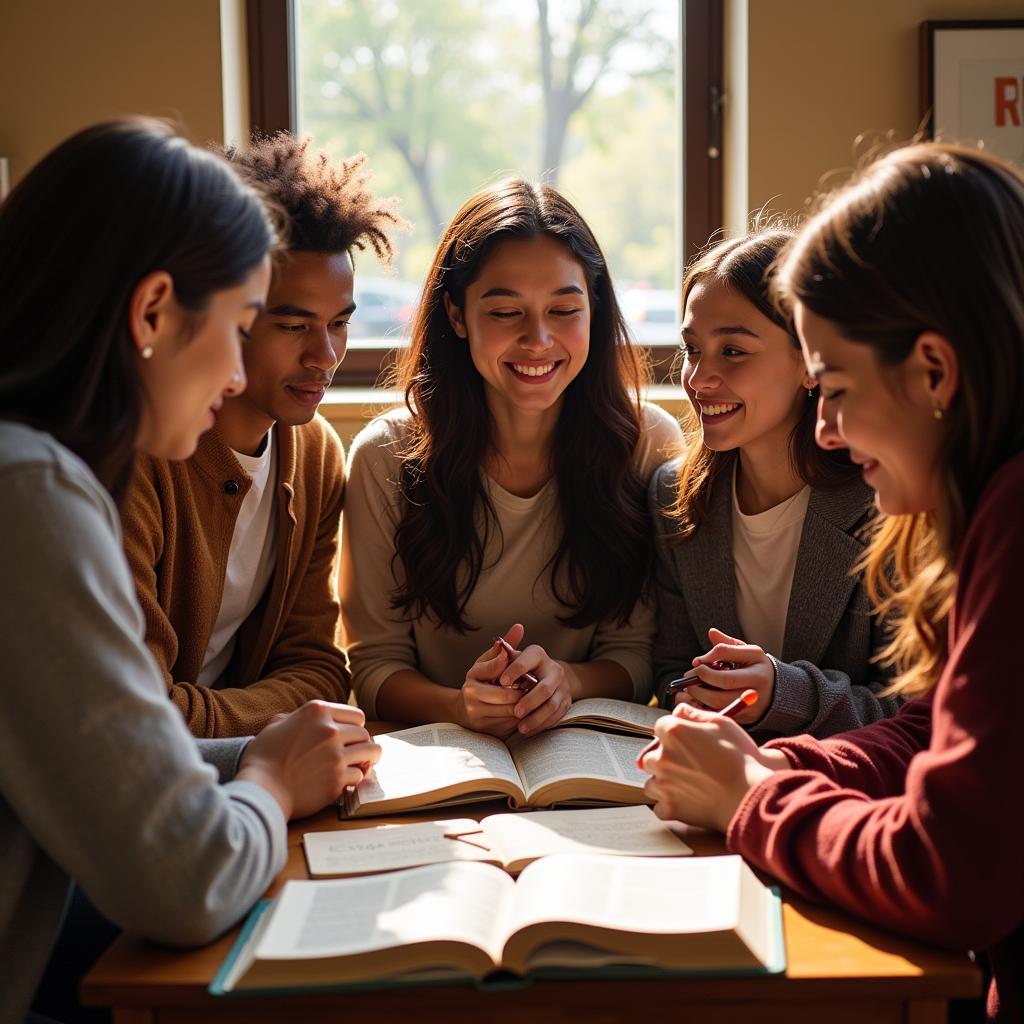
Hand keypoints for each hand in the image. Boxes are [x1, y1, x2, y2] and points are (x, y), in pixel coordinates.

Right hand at [238, 701, 380, 819]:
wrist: (260, 790)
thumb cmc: (263, 758)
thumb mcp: (276, 725)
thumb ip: (297, 717)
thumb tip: (308, 720)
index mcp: (317, 712)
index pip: (356, 715)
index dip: (354, 727)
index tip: (349, 737)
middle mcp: (330, 730)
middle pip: (365, 734)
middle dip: (361, 744)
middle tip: (354, 753)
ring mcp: (336, 755)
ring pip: (371, 752)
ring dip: (366, 759)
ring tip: (359, 765)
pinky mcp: (337, 779)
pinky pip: (360, 775)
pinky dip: (353, 779)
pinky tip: (344, 781)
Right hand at [458, 625, 526, 737]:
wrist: (465, 711)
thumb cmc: (482, 681)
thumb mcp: (488, 662)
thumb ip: (505, 646)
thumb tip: (519, 627)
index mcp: (473, 675)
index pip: (498, 669)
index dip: (516, 670)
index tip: (529, 670)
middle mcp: (471, 696)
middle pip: (507, 695)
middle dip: (525, 692)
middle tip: (538, 687)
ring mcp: (477, 715)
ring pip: (511, 711)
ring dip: (526, 706)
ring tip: (537, 699)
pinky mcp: (486, 730)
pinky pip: (511, 725)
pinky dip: (523, 718)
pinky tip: (529, 712)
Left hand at [492, 623, 572, 736]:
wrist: (546, 675)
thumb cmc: (520, 667)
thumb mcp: (511, 658)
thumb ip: (501, 656)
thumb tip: (497, 646)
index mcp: (537, 655)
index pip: (527, 661)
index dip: (515, 671)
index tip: (501, 682)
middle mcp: (553, 669)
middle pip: (545, 688)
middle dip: (530, 701)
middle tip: (515, 712)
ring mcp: (562, 687)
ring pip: (552, 705)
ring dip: (536, 718)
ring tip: (520, 728)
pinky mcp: (566, 702)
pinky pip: (556, 716)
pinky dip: (541, 725)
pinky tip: (528, 730)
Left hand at [639, 702, 780, 831]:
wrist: (750, 794)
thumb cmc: (740, 758)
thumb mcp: (722, 724)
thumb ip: (695, 714)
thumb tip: (680, 711)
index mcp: (673, 733)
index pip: (660, 727)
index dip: (673, 733)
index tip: (685, 741)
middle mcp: (662, 758)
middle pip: (650, 755)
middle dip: (664, 758)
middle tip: (685, 764)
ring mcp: (663, 784)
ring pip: (651, 783)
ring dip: (662, 783)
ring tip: (685, 784)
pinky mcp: (669, 808)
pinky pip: (659, 807)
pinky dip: (668, 806)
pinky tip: (685, 802)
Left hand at [671, 627, 773, 723]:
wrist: (776, 693)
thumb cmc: (756, 668)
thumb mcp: (748, 652)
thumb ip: (728, 644)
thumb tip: (711, 632)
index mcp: (757, 663)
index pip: (727, 654)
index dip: (707, 656)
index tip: (696, 661)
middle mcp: (756, 684)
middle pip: (723, 681)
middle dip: (701, 677)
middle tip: (689, 676)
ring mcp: (751, 703)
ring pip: (719, 701)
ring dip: (698, 694)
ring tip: (690, 688)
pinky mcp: (743, 717)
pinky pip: (717, 713)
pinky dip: (702, 708)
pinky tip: (697, 700)